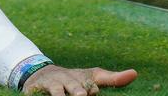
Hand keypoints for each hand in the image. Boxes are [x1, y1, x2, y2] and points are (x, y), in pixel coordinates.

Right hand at [23, 64, 137, 94]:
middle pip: (72, 85)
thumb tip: (135, 73)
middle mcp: (63, 80)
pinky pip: (35, 94)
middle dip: (76, 90)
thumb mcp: (90, 77)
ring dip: (59, 94)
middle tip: (82, 95)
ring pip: (55, 91)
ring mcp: (48, 86)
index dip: (90, 89)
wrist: (39, 74)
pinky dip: (37, 95)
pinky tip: (38, 95)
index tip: (92, 92)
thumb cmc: (72, 80)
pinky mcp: (33, 91)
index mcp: (79, 78)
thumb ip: (112, 78)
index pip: (88, 85)